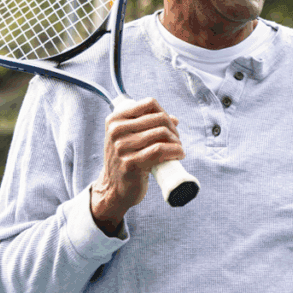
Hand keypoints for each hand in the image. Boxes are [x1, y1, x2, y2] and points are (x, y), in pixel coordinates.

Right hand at [90, 98, 182, 235]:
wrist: (113, 189)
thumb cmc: (125, 160)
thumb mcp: (128, 138)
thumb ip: (147, 125)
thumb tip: (174, 119)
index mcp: (115, 120)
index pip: (149, 103)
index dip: (164, 113)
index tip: (169, 125)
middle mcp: (116, 131)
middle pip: (159, 118)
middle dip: (173, 129)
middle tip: (177, 140)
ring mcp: (121, 147)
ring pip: (162, 133)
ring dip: (177, 141)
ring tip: (178, 148)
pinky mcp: (131, 163)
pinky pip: (160, 150)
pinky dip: (175, 151)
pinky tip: (179, 155)